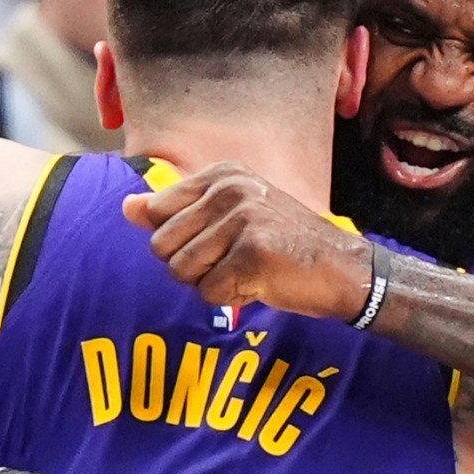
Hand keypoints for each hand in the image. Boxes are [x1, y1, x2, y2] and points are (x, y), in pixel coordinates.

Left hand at [123, 162, 375, 319]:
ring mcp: (243, 220)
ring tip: (247, 273)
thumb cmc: (286, 246)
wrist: (347, 270)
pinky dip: (230, 299)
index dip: (180, 241)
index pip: (158, 213)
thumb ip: (175, 211)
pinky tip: (259, 285)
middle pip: (162, 245)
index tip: (219, 242)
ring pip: (181, 271)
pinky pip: (208, 292)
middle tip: (233, 263)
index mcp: (224, 174)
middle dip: (190, 267)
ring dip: (210, 284)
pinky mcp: (252, 254)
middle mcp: (232, 189)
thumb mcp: (230, 217)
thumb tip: (126, 207)